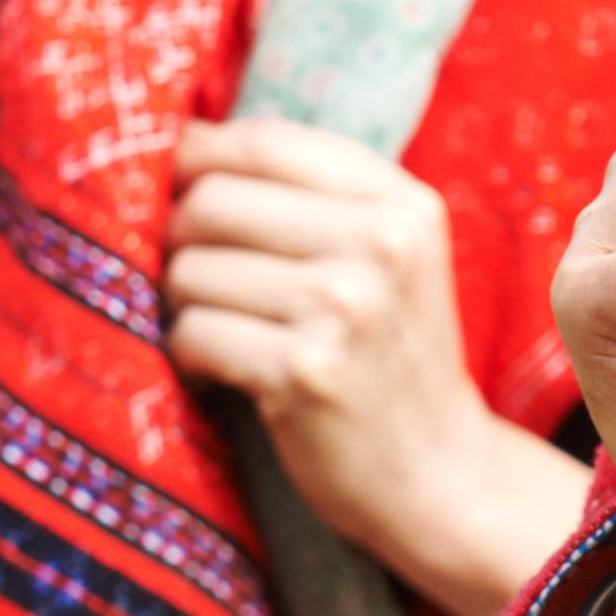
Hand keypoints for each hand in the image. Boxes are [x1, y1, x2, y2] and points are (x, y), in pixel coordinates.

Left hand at [168, 118, 584, 615]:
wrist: (438, 473)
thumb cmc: (391, 356)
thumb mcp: (389, 257)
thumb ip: (315, 197)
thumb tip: (187, 142)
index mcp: (401, 204)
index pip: (266, 142)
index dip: (200, 155)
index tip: (177, 181)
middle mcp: (380, 245)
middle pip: (213, 199)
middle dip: (179, 236)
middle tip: (191, 273)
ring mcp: (344, 307)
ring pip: (192, 268)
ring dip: (180, 301)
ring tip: (215, 325)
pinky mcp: (304, 371)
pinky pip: (193, 332)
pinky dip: (189, 354)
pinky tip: (218, 371)